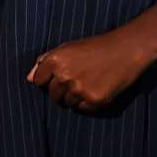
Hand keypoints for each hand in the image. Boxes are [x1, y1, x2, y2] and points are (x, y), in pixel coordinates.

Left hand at [27, 30, 153, 112]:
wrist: (127, 49)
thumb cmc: (95, 47)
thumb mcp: (67, 48)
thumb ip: (46, 62)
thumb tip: (29, 78)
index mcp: (54, 61)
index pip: (38, 81)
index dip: (47, 80)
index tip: (58, 77)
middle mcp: (64, 76)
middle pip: (52, 95)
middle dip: (61, 91)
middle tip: (77, 80)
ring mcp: (79, 90)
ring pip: (67, 103)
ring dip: (74, 97)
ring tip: (88, 83)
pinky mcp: (94, 100)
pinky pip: (82, 109)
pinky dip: (87, 103)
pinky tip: (97, 89)